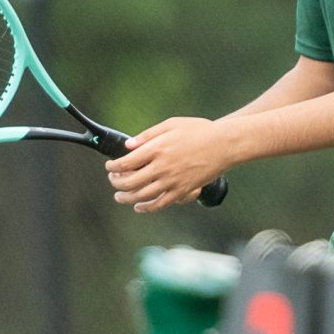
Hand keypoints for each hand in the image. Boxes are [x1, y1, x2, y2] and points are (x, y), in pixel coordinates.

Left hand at [106, 116, 236, 213]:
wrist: (224, 144)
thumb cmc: (199, 131)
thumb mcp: (171, 125)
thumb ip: (148, 135)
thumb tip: (128, 146)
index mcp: (157, 148)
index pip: (125, 163)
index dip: (113, 166)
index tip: (110, 166)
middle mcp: (161, 167)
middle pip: (129, 182)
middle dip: (116, 182)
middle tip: (113, 179)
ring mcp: (172, 181)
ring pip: (141, 196)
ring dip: (125, 198)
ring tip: (119, 196)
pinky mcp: (182, 191)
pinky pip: (160, 204)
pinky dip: (146, 208)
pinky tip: (139, 207)